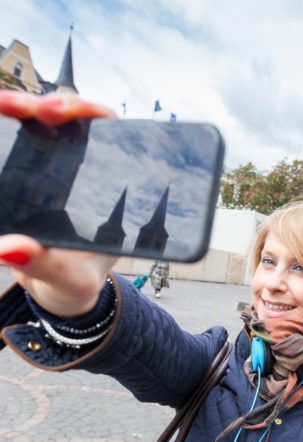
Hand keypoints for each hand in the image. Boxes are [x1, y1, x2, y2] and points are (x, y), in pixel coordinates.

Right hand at [0, 91, 117, 316]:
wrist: (60, 293)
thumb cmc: (78, 283)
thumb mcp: (71, 280)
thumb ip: (46, 266)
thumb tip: (8, 247)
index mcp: (109, 194)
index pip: (109, 140)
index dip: (91, 115)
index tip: (68, 111)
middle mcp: (83, 177)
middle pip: (68, 127)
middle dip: (44, 107)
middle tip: (21, 107)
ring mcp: (52, 176)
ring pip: (35, 130)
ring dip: (16, 111)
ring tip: (2, 105)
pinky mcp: (26, 183)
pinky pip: (11, 150)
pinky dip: (1, 133)